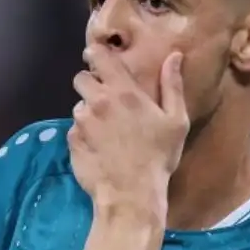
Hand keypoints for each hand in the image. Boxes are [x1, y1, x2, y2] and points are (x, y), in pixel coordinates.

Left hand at [70, 46, 188, 209]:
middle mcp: (97, 101)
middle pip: (80, 78)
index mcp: (123, 91)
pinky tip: (98, 147)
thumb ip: (173, 86)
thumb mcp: (176, 121)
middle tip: (106, 100)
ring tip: (105, 129)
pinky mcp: (72, 141)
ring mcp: (81, 122)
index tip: (101, 61)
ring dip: (88, 112)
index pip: (98, 56)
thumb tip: (174, 56)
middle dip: (90, 84)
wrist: (131, 194)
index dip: (97, 55)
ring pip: (78, 106)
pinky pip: (74, 130)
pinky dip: (83, 134)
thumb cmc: (158, 157)